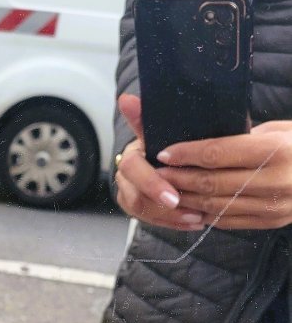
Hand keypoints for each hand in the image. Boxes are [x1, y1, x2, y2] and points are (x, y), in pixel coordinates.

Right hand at [114, 94, 207, 230]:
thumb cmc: (174, 139)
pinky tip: (194, 221)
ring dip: (171, 218)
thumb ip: (145, 117)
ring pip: (143, 212)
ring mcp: (129, 194)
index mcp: (132, 155)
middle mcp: (125, 176)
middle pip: (135, 198)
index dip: (152, 184)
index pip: (133, 170)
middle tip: (193, 213)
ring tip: (198, 218)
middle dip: (164, 209)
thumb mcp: (165, 128)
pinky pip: (151, 221)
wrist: (176, 154)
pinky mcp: (139, 208)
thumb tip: (126, 99)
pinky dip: (173, 223)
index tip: (174, 197)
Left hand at [159, 121, 291, 229]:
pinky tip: (188, 207)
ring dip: (186, 200)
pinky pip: (228, 221)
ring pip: (215, 206)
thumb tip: (202, 145)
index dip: (186, 153)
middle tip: (158, 173)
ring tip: (167, 191)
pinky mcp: (270, 222)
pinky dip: (204, 215)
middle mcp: (273, 181)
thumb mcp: (279, 130)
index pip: (217, 153)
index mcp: (275, 150)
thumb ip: (243, 139)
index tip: (164, 152)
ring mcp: (272, 206)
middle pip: (211, 182)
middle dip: (179, 178)